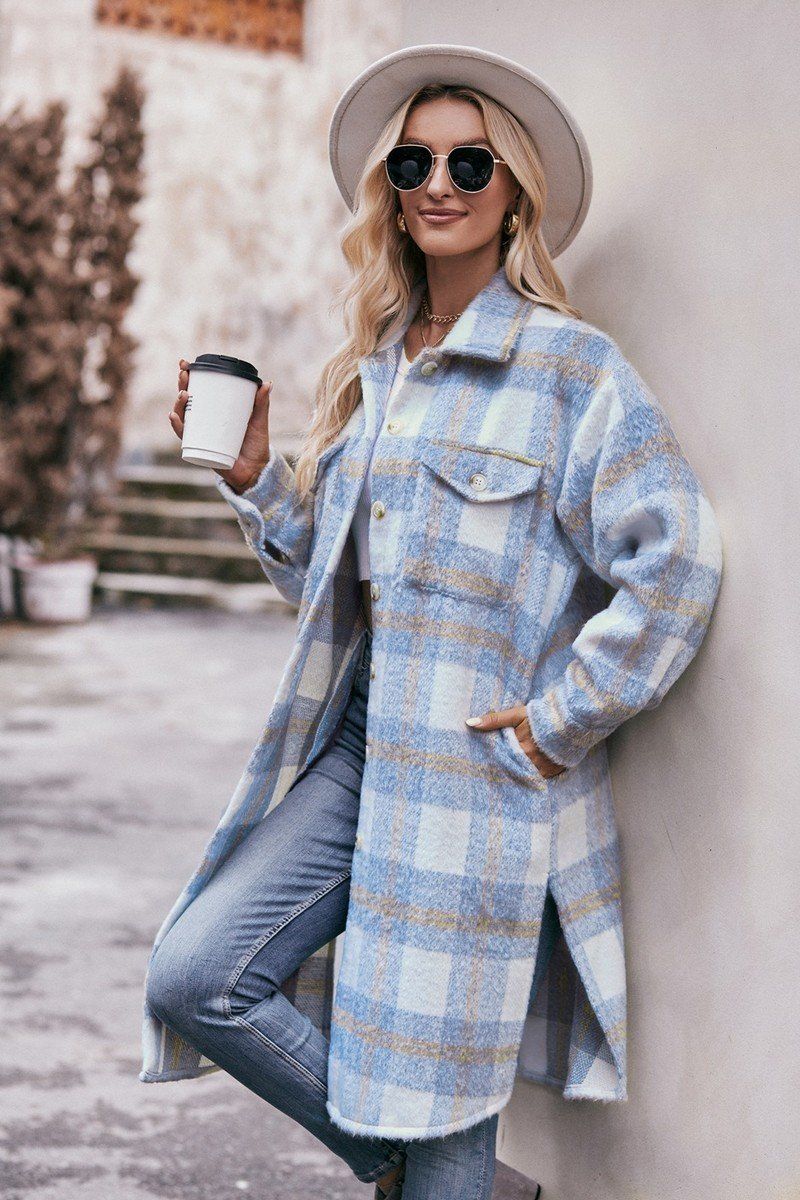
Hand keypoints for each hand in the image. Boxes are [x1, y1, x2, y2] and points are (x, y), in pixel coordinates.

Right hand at [169, 358, 272, 492]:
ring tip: (184, 395)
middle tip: (184, 374)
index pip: (199, 391)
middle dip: (182, 386)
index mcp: (215, 411)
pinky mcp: (199, 449)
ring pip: (183, 417)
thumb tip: (267, 383)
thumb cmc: (256, 445)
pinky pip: (184, 437)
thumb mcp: (259, 421)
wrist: (256, 471)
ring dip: (178, 404)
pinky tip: (174, 417)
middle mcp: (204, 422)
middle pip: (187, 401)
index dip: (190, 377)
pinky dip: (178, 426)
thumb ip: (261, 403)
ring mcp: (200, 435)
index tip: (186, 363)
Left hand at [465, 705, 566, 777]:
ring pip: (523, 775)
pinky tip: (524, 776)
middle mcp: (530, 760)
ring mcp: (542, 767)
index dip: (493, 762)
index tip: (484, 766)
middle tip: (491, 777)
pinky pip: (537, 779)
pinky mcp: (553, 771)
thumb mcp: (516, 714)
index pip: (500, 759)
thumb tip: (469, 723)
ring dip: (517, 775)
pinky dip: (530, 777)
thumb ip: (494, 720)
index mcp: (519, 747)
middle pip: (511, 769)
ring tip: (507, 779)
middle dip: (503, 770)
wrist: (572, 719)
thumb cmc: (541, 715)